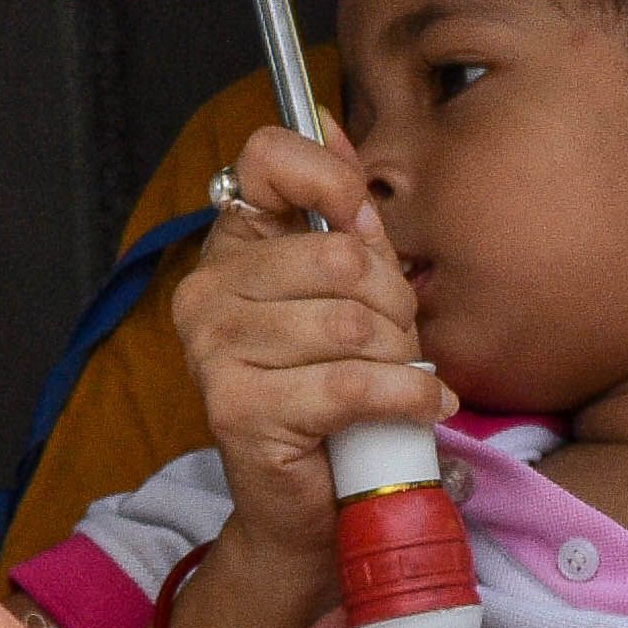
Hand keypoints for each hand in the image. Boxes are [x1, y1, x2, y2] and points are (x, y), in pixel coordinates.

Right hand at [170, 124, 452, 571]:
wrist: (313, 510)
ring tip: (403, 380)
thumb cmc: (336, 398)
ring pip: (351, 322)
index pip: (268, 159)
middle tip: (399, 341)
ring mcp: (214, 351)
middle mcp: (206, 292)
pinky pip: (349, 382)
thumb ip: (338, 213)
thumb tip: (331, 117)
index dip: (333, 183)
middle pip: (337, 254)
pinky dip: (405, 396)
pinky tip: (421, 406)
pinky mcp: (239, 410)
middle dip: (394, 302)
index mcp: (229, 248)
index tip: (364, 227)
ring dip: (400, 358)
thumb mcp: (348, 293)